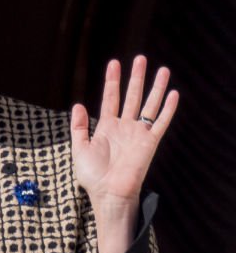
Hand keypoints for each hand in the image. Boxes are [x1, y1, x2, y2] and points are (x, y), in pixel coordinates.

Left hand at [71, 55, 177, 206]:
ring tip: (163, 69)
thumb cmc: (93, 175)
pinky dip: (167, 109)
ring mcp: (138, 133)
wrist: (108, 193)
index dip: (113, 81)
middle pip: (132, 96)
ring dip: (156, 87)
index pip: (111, 98)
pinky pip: (160, 122)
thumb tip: (78, 105)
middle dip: (136, 77)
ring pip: (149, 104)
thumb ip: (79, 127)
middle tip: (141, 58)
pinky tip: (173, 94)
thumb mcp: (80, 148)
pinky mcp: (150, 142)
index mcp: (106, 127)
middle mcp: (124, 127)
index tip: (114, 63)